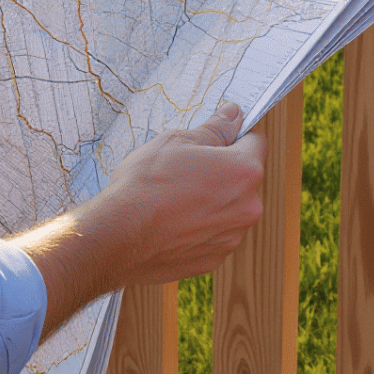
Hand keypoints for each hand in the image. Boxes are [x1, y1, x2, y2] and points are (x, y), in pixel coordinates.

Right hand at [84, 103, 266, 286]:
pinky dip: (199, 227)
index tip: (217, 139)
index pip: (256, 142)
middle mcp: (247, 207)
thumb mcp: (177, 141)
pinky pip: (214, 234)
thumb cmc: (145, 185)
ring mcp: (231, 237)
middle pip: (243, 179)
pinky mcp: (213, 258)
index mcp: (244, 172)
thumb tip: (233, 115)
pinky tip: (173, 221)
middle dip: (222, 172)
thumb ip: (214, 129)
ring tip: (176, 198)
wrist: (117, 235)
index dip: (235, 137)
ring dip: (212, 202)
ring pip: (229, 209)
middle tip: (187, 169)